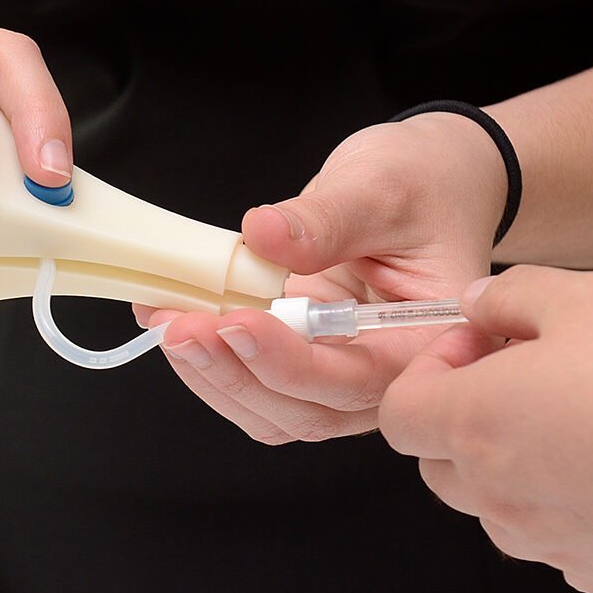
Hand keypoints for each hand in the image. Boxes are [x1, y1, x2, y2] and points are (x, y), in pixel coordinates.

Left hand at [135, 113, 504, 442]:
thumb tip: (263, 237)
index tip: (238, 324)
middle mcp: (384, 374)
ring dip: (212, 375)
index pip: (358, 381)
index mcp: (426, 343)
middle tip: (181, 328)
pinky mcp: (302, 362)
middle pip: (306, 410)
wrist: (426, 182)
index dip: (291, 364)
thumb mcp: (381, 187)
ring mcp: (338, 375)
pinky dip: (208, 361)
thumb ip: (327, 219)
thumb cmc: (425, 184)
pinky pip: (251, 385)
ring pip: (270, 410)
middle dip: (235, 374)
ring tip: (166, 321)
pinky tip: (171, 319)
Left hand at [378, 265, 592, 592]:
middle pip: (440, 463)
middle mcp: (495, 496)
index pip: (398, 411)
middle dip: (469, 418)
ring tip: (592, 421)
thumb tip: (477, 306)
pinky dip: (579, 510)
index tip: (485, 346)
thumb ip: (511, 296)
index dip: (431, 372)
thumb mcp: (586, 297)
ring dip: (521, 466)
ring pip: (499, 506)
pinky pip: (565, 541)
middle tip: (537, 377)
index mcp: (473, 424)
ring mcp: (546, 544)